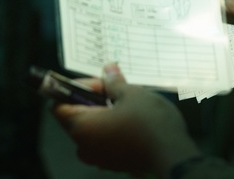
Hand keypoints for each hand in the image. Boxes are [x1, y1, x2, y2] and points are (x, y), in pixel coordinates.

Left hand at [52, 63, 200, 176]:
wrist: (174, 156)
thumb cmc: (149, 124)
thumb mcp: (131, 94)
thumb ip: (114, 83)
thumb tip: (108, 70)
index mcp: (82, 127)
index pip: (59, 106)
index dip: (76, 90)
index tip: (99, 83)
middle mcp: (85, 146)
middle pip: (77, 117)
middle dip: (93, 100)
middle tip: (115, 89)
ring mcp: (99, 158)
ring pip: (93, 130)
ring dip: (105, 114)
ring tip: (127, 103)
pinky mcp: (114, 164)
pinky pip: (105, 142)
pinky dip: (113, 129)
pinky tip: (133, 120)